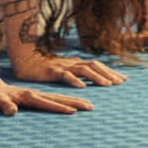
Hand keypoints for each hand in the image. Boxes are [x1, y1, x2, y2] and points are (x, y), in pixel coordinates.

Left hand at [0, 69, 91, 115]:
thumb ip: (2, 105)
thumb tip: (11, 110)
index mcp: (28, 96)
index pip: (46, 103)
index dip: (59, 107)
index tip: (73, 112)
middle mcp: (35, 93)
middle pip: (58, 97)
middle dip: (75, 102)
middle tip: (90, 107)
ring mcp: (37, 94)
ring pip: (59, 97)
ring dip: (74, 100)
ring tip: (89, 104)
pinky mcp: (36, 96)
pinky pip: (55, 98)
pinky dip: (67, 99)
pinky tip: (74, 103)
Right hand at [8, 51, 125, 88]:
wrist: (25, 61)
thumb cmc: (43, 67)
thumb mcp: (61, 68)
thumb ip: (73, 68)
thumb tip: (83, 67)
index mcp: (74, 64)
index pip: (96, 66)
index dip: (110, 71)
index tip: (123, 79)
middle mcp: (71, 64)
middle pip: (94, 66)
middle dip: (108, 74)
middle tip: (120, 83)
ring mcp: (63, 67)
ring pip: (83, 70)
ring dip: (96, 77)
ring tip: (107, 85)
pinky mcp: (52, 71)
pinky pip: (65, 75)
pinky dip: (75, 80)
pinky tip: (82, 86)